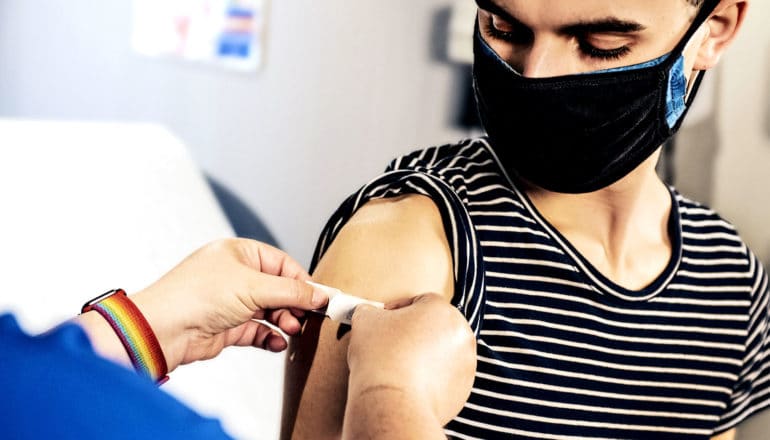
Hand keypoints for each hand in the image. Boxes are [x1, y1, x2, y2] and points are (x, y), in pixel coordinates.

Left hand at [78, 238, 327, 372]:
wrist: (162, 329)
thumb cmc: (195, 296)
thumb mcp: (253, 286)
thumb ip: (291, 291)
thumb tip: (319, 294)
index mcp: (239, 253)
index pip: (282, 264)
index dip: (303, 282)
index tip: (321, 297)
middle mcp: (235, 275)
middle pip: (278, 289)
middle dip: (294, 305)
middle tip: (306, 317)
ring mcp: (230, 302)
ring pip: (269, 311)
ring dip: (284, 322)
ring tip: (291, 330)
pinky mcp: (227, 327)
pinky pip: (257, 331)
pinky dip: (270, 337)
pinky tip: (278, 343)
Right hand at [346, 294, 475, 425]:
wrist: (392, 403)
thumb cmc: (381, 357)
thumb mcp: (365, 320)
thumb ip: (371, 311)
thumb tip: (369, 314)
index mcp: (442, 310)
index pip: (420, 301)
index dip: (399, 309)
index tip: (384, 321)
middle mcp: (461, 334)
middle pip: (435, 326)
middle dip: (415, 332)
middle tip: (392, 343)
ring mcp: (465, 364)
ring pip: (442, 353)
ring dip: (424, 355)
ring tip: (399, 366)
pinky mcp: (463, 390)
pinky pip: (445, 378)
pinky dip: (430, 379)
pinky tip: (409, 383)